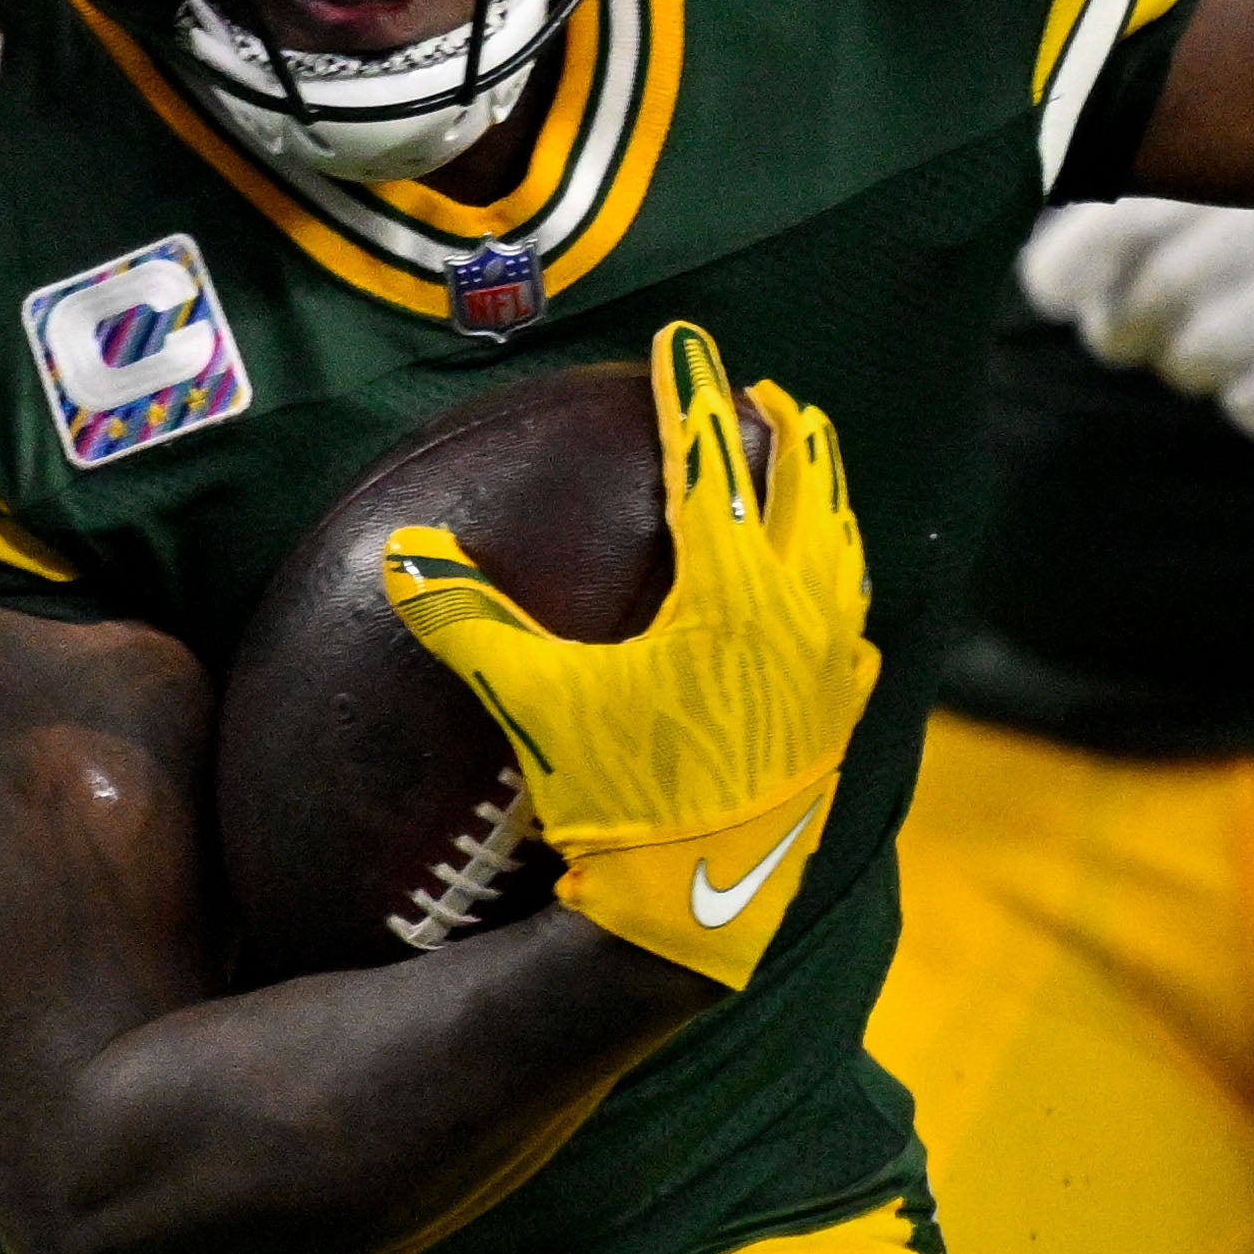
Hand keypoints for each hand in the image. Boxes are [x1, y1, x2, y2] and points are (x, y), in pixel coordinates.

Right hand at [376, 320, 875, 993]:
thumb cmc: (619, 798)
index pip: (709, 461)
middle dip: (782, 430)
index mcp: (729, 587)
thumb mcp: (532, 707)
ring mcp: (832, 663)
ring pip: (842, 548)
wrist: (699, 910)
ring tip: (810, 465)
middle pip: (804, 487)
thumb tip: (399, 555)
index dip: (692, 393)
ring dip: (823, 497)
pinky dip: (841, 589)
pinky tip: (836, 599)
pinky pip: (854, 626)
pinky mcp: (842, 716)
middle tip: (761, 392)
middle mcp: (798, 609)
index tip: (684, 343)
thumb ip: (467, 623)